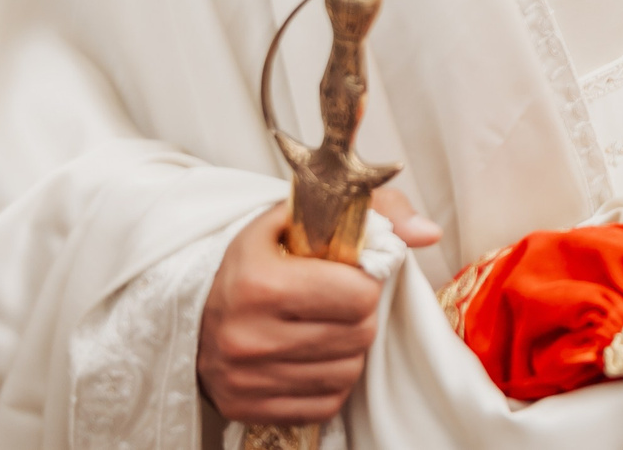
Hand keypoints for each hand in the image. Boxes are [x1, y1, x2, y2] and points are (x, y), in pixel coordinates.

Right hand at [195, 190, 437, 423]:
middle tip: (338, 301)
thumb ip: (376, 214)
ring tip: (324, 326)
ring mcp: (244, 379)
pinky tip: (311, 356)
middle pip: (359, 335)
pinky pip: (324, 405)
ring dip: (348, 349)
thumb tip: (428, 233)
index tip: (352, 273)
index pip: (359, 295)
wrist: (194, 303)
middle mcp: (248, 337)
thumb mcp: (304, 218)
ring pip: (346, 373)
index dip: (367, 281)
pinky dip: (329, 381)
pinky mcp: (244, 409)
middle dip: (360, 314)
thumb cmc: (261, 257)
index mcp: (261, 284)